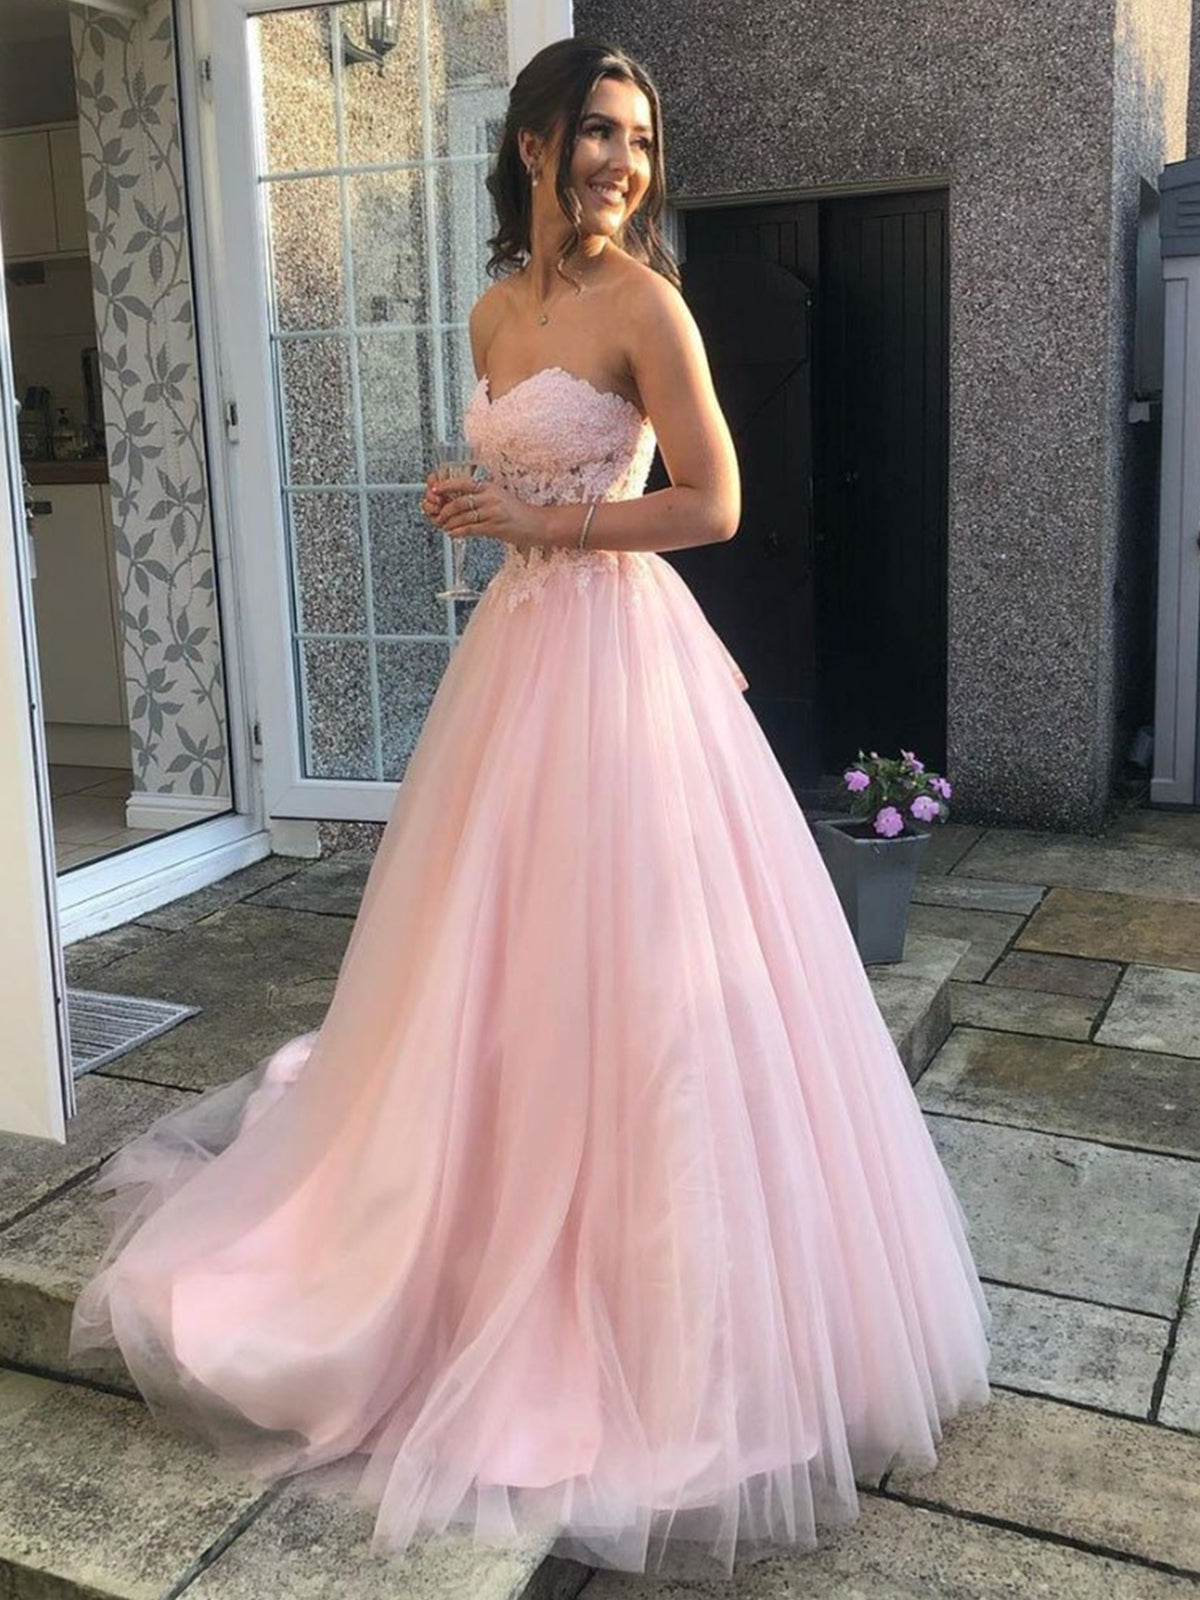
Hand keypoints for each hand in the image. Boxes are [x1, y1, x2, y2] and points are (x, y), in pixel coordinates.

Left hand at [422, 475, 546, 548]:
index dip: (446, 486)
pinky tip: (453, 534)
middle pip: (459, 502)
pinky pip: (471, 529)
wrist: (536, 524)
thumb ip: (481, 497)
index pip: (463, 483)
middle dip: (444, 510)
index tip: (435, 489)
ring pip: (463, 517)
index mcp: (490, 487)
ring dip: (450, 523)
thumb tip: (460, 500)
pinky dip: (458, 532)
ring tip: (445, 526)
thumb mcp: (499, 497)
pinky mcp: (495, 527)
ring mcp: (492, 512)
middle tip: (438, 515)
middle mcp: (490, 497)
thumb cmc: (517, 513)